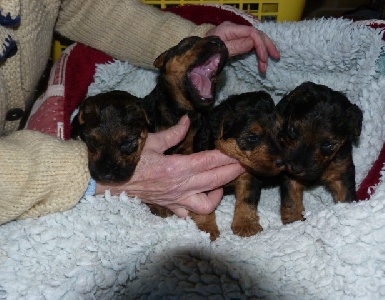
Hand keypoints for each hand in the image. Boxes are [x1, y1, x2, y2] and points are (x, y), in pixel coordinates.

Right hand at [96, 115, 244, 216]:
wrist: (111, 180)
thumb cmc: (130, 160)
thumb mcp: (151, 141)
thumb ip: (173, 132)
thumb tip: (188, 120)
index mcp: (177, 167)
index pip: (211, 161)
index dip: (228, 156)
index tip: (240, 152)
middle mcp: (181, 186)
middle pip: (216, 180)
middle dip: (233, 172)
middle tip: (244, 164)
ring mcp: (176, 199)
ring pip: (207, 204)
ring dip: (218, 194)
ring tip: (220, 183)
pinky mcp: (170, 206)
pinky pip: (189, 213)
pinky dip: (197, 207)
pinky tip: (199, 197)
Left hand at [206, 21, 279, 72]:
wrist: (193, 58)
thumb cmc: (204, 54)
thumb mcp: (219, 51)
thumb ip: (235, 47)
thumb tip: (253, 44)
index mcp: (229, 29)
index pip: (252, 33)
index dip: (260, 45)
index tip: (263, 60)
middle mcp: (234, 29)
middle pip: (256, 34)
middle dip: (266, 46)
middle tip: (276, 58)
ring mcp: (234, 35)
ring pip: (255, 39)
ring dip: (263, 51)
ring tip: (266, 65)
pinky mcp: (234, 42)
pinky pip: (250, 44)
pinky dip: (257, 52)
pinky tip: (262, 59)